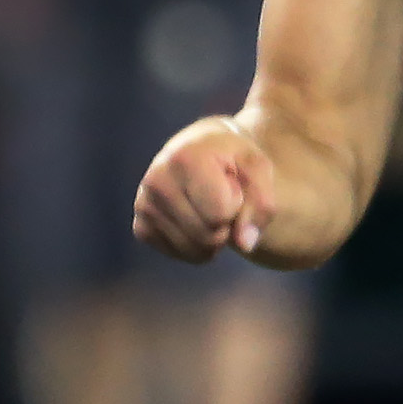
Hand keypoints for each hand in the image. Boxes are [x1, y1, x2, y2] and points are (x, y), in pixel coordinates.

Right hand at [135, 114, 275, 261]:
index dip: (236, 204)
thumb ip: (261, 204)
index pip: (220, 213)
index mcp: (185, 159)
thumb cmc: (231, 158)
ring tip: (207, 207)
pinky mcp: (141, 226)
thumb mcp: (257, 168)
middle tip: (220, 197)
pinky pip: (181, 254)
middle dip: (226, 224)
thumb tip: (245, 245)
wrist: (197, 149)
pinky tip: (194, 217)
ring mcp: (145, 205)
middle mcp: (157, 181)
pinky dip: (196, 244)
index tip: (230, 183)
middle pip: (209, 235)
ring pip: (195, 250)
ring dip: (213, 237)